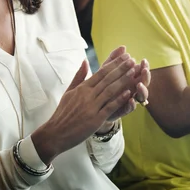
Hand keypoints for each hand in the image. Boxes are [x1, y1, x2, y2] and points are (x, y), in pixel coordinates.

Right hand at [32, 48, 138, 163]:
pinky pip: (109, 107)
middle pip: (107, 78)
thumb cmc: (63, 112)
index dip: (114, 64)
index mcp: (82, 88)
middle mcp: (87, 95)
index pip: (101, 72)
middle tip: (132, 60)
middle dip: (121, 68)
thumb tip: (85, 61)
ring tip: (133, 72)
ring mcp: (92, 106)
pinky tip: (128, 93)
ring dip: (123, 80)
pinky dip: (119, 99)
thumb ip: (79, 76)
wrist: (55, 133)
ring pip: (110, 90)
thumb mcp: (69, 92)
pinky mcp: (95, 119)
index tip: (124, 57)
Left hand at [99, 46, 149, 124]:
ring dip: (142, 90)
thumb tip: (123, 46)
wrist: (92, 104)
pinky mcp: (121, 110)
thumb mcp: (105, 70)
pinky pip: (129, 109)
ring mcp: (128, 100)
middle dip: (146, 76)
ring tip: (139, 85)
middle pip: (144, 83)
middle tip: (145, 70)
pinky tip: (131, 100)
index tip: (144, 60)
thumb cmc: (101, 84)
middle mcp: (132, 89)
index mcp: (130, 79)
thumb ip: (114, 59)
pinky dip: (131, 105)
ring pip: (140, 96)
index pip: (141, 71)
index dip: (144, 66)